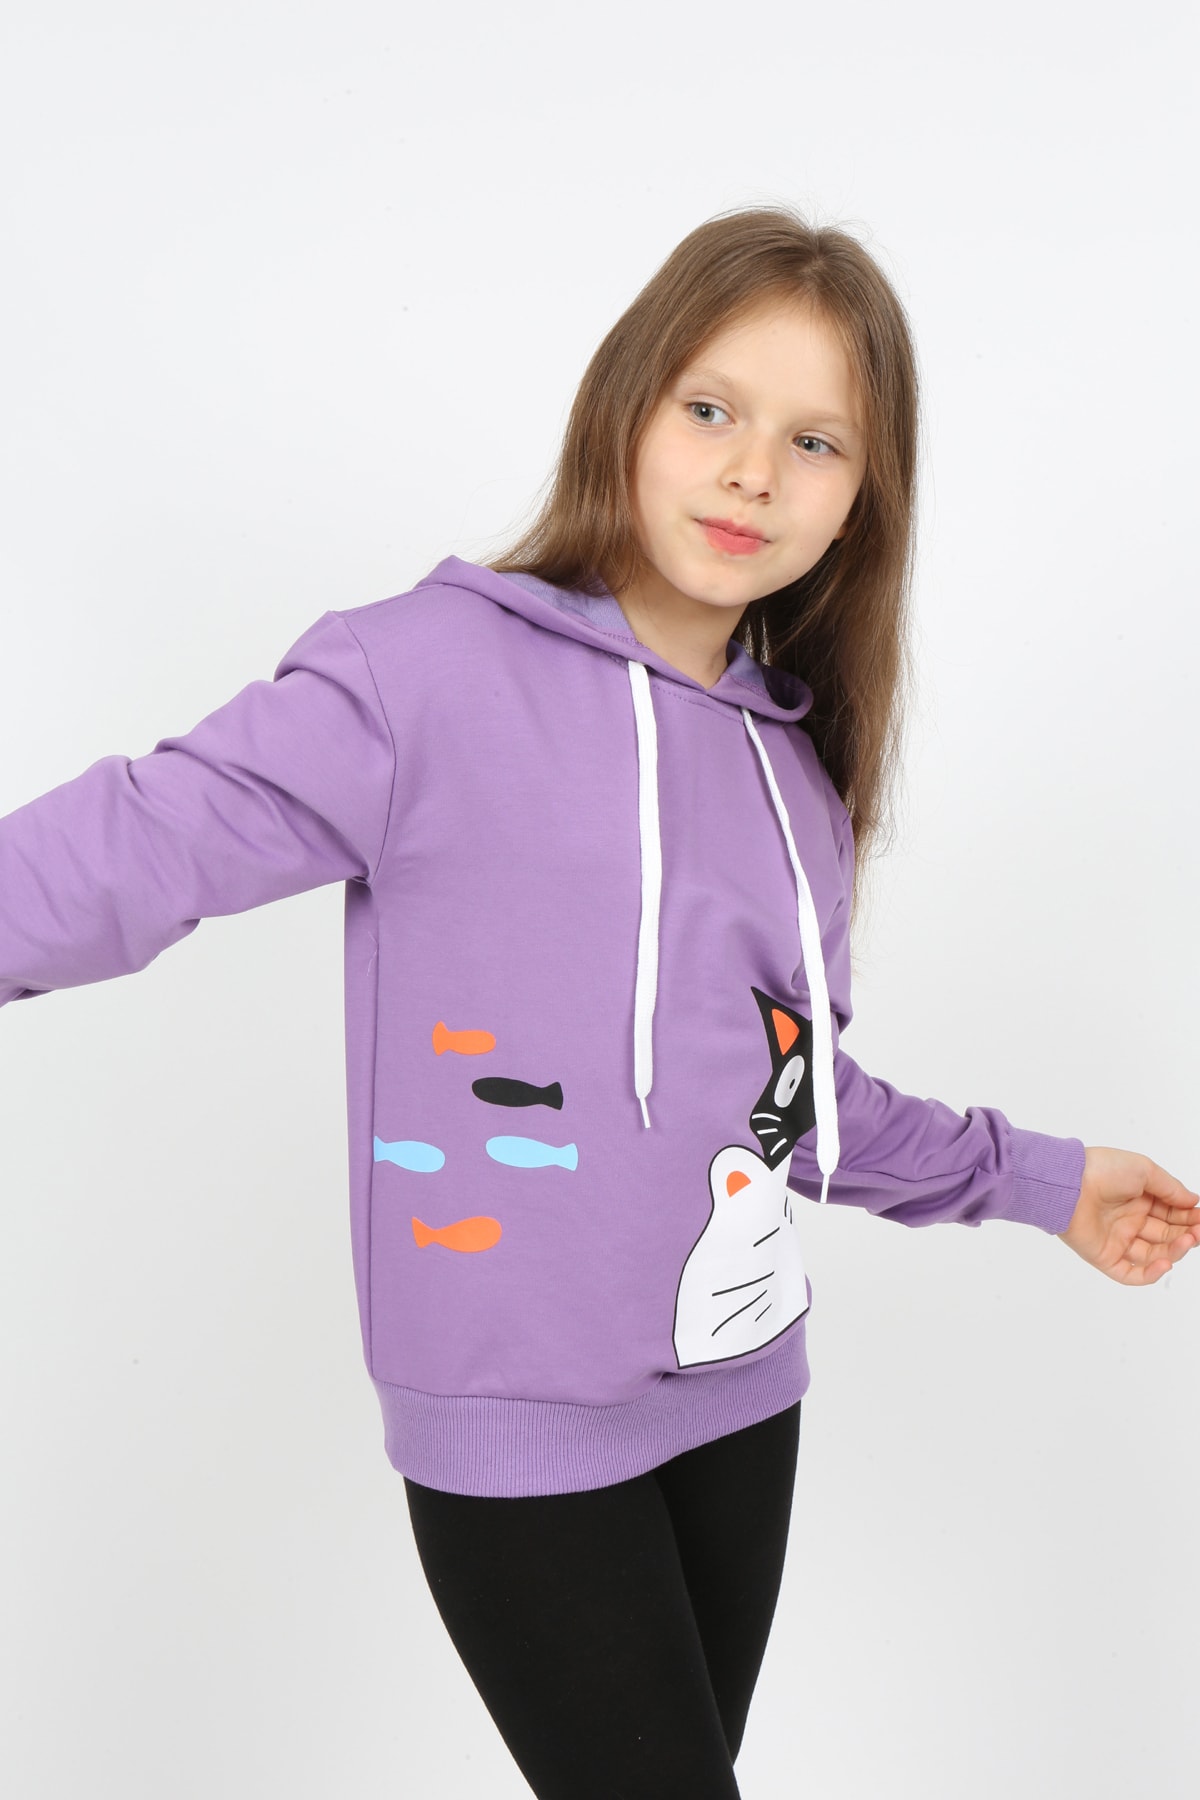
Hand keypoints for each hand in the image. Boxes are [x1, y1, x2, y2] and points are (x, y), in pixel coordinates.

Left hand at [1058, 1147, 1199, 1284]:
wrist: (1068, 1183)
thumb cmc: (1102, 1170)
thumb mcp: (1144, 1171)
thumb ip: (1171, 1188)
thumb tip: (1194, 1201)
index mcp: (1138, 1198)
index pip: (1171, 1214)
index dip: (1189, 1217)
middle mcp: (1129, 1220)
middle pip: (1165, 1235)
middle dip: (1186, 1235)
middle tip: (1199, 1232)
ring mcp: (1117, 1240)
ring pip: (1153, 1255)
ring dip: (1174, 1251)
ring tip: (1187, 1241)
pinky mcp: (1104, 1257)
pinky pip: (1130, 1274)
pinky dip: (1150, 1274)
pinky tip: (1166, 1263)